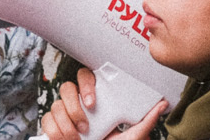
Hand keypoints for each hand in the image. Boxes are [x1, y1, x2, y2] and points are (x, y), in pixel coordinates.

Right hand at [40, 68, 167, 139]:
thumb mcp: (132, 137)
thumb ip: (145, 121)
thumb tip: (163, 104)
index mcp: (98, 99)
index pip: (86, 76)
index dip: (86, 85)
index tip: (93, 103)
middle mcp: (79, 104)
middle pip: (66, 87)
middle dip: (73, 108)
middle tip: (84, 126)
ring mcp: (64, 114)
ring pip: (55, 105)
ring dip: (65, 125)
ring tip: (76, 139)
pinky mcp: (53, 126)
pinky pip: (46, 120)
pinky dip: (55, 132)